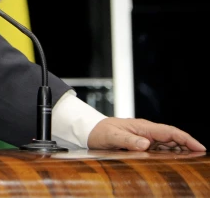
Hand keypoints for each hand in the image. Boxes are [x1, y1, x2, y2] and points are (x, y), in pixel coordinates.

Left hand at [88, 117, 205, 151]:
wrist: (89, 130)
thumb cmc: (100, 131)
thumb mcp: (112, 136)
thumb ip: (128, 139)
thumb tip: (146, 144)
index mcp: (142, 127)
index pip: (169, 132)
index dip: (186, 139)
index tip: (199, 147)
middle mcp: (146, 132)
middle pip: (172, 138)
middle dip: (187, 146)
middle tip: (200, 157)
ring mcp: (144, 138)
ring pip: (167, 144)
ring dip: (179, 151)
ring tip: (191, 161)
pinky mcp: (140, 144)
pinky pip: (159, 149)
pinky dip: (168, 154)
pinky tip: (174, 161)